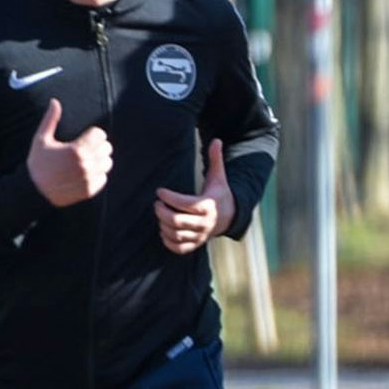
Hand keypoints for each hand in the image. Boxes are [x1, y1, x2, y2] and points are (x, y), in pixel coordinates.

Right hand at [27, 100, 110, 207]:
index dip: (93, 134)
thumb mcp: (41, 140)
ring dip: (99, 161)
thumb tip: (54, 101)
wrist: (33, 192)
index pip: (100, 134)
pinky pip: (103, 178)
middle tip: (85, 149)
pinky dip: (97, 175)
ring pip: (107, 163)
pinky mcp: (89, 190)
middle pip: (106, 148)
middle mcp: (85, 164)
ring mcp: (88, 178)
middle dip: (98, 146)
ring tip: (86, 161)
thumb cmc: (36, 164)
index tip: (85, 138)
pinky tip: (84, 174)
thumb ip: (50, 120)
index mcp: (75, 150)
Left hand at [156, 139, 231, 253]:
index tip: (160, 191)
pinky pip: (180, 248)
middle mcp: (205, 222)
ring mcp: (201, 235)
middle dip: (162, 212)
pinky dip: (169, 242)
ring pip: (176, 234)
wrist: (232, 215)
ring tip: (160, 215)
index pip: (184, 203)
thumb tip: (216, 140)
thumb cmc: (220, 193)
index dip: (169, 197)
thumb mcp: (219, 177)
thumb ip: (215, 159)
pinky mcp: (198, 244)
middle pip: (177, 221)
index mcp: (208, 205)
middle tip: (156, 204)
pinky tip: (164, 231)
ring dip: (163, 225)